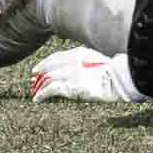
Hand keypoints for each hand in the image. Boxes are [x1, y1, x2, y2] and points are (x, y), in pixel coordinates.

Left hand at [31, 47, 145, 102]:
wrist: (119, 80)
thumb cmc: (115, 73)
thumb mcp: (100, 62)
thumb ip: (89, 63)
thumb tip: (85, 69)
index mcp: (80, 53)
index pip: (58, 56)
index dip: (46, 62)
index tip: (39, 67)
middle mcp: (73, 61)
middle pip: (51, 66)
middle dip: (40, 72)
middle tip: (32, 78)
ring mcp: (71, 73)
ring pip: (48, 78)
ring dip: (39, 85)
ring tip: (34, 90)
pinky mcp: (70, 86)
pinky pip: (51, 90)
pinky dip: (42, 94)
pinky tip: (37, 99)